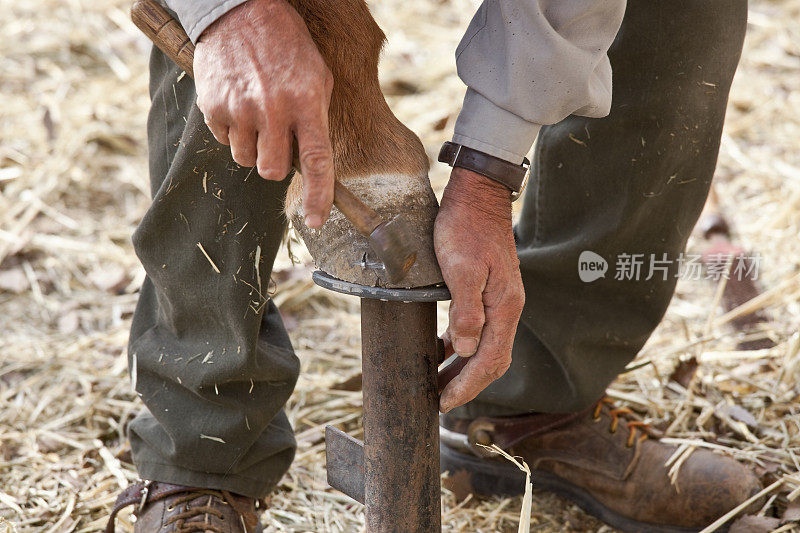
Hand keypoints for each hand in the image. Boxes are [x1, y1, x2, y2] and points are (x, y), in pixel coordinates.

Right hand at [194, 0, 333, 227]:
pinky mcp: (212, 106)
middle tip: (275, 141)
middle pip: (273, 171)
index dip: (319, 196)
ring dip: (252, 147)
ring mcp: (240, 109)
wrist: (240, 10)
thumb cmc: (286, 45)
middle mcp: (273, 109)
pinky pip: (223, 140)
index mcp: (306, 102)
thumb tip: (312, 161)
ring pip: (245, 160)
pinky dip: (231, 130)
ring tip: (256, 113)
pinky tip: (237, 103)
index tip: (316, 220)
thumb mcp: (317, 76)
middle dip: (274, 165)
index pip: (317, 162)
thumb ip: (315, 119)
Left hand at [435, 167, 524, 412]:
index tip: (445, 403)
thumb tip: (465, 349)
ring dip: (463, 368)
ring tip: (438, 383)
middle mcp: (507, 308)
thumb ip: (466, 311)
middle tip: (440, 401)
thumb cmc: (466, 228)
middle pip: (491, 359)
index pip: (489, 360)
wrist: (478, 195)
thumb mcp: (461, 269)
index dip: (468, 385)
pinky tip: (444, 349)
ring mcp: (500, 299)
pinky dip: (462, 346)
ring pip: (485, 346)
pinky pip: (478, 329)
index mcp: (504, 307)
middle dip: (467, 384)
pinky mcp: (489, 291)